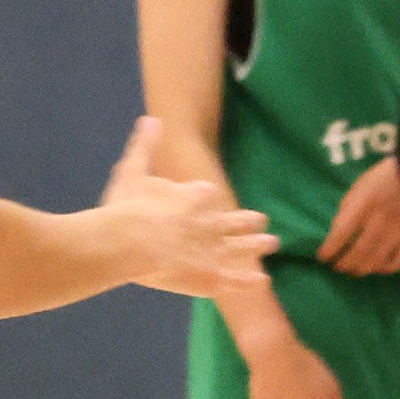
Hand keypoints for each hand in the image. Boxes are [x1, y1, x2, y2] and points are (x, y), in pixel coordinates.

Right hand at [101, 116, 276, 302]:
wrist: (129, 242)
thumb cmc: (126, 208)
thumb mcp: (133, 171)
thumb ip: (145, 146)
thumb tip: (151, 119)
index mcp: (195, 197)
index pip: (207, 194)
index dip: (206, 198)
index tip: (209, 198)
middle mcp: (211, 223)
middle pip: (235, 220)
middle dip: (248, 220)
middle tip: (261, 219)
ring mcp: (214, 251)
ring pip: (243, 247)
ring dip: (258, 244)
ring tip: (273, 242)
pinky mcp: (213, 277)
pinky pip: (237, 280)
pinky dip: (250, 280)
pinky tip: (263, 279)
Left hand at [316, 154, 399, 274]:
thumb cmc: (382, 179)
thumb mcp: (358, 188)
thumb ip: (347, 212)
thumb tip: (337, 235)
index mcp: (363, 204)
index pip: (340, 235)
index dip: (329, 250)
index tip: (323, 257)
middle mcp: (380, 221)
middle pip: (358, 253)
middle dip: (344, 264)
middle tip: (338, 266)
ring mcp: (399, 232)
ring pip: (376, 261)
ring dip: (361, 269)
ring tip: (354, 269)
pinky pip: (398, 261)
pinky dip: (385, 268)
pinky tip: (378, 267)